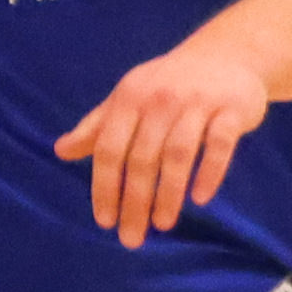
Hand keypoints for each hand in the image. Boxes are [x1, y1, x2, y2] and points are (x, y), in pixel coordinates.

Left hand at [56, 38, 271, 247]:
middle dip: (135, 201)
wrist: (226, 53)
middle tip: (132, 238)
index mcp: (130, 97)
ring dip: (169, 193)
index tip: (105, 221)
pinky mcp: (231, 109)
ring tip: (162, 224)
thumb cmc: (168, 84)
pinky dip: (210, 172)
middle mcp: (160, 98)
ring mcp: (197, 102)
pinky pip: (220, 145)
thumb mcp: (129, 98)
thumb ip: (96, 126)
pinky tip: (200, 199)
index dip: (104, 186)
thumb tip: (60, 151)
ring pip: (179, 154)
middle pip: (142, 158)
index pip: (109, 148)